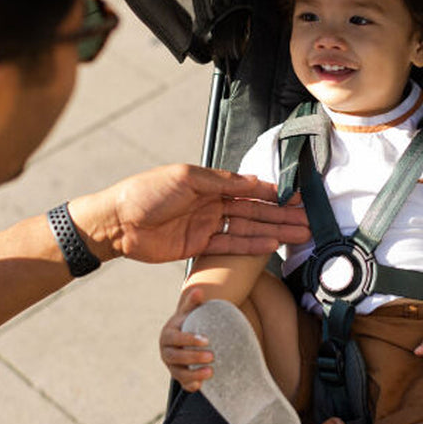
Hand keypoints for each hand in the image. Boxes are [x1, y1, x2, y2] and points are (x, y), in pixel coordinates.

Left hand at [71, 164, 309, 262]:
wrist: (116, 223)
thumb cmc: (146, 192)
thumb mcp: (185, 178)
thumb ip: (221, 181)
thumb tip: (252, 180)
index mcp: (210, 183)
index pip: (249, 188)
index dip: (273, 192)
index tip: (295, 197)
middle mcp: (213, 203)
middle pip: (254, 210)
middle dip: (280, 214)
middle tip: (306, 220)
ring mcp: (208, 225)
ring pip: (248, 228)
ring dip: (273, 231)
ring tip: (299, 234)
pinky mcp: (200, 245)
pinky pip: (231, 245)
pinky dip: (251, 245)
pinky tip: (272, 245)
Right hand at [160, 289, 212, 391]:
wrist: (185, 337)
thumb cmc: (188, 322)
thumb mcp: (189, 312)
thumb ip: (193, 302)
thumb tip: (199, 290)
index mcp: (168, 335)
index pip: (176, 339)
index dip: (190, 340)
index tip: (207, 340)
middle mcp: (166, 352)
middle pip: (177, 357)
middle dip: (194, 358)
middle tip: (212, 356)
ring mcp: (171, 366)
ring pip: (179, 373)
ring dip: (194, 375)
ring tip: (211, 372)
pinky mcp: (179, 376)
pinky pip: (183, 384)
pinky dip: (191, 385)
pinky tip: (202, 385)